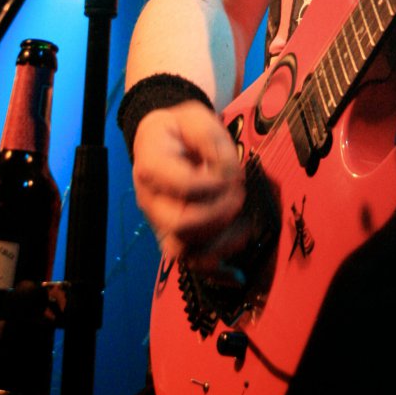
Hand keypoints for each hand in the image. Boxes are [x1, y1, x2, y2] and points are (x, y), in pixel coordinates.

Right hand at [132, 100, 247, 271]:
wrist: (162, 139)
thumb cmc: (180, 128)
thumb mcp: (195, 117)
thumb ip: (212, 140)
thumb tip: (229, 174)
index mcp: (151, 166)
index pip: (182, 186)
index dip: (213, 184)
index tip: (232, 174)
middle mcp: (151, 200)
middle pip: (181, 225)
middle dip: (220, 214)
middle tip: (239, 195)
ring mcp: (161, 223)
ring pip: (185, 252)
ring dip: (221, 243)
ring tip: (244, 228)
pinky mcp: (174, 236)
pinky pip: (191, 263)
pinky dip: (215, 273)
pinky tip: (238, 277)